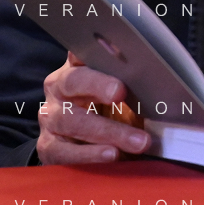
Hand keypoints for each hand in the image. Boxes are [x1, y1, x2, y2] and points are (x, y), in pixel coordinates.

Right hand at [36, 52, 150, 163]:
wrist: (87, 146)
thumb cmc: (111, 112)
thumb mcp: (123, 95)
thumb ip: (130, 81)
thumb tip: (155, 71)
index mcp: (76, 68)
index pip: (81, 52)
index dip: (93, 51)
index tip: (112, 49)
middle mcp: (58, 89)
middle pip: (73, 81)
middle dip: (98, 86)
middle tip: (121, 92)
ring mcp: (50, 118)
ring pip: (70, 120)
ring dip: (106, 130)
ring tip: (135, 140)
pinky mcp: (48, 147)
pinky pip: (64, 151)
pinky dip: (89, 155)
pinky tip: (111, 155)